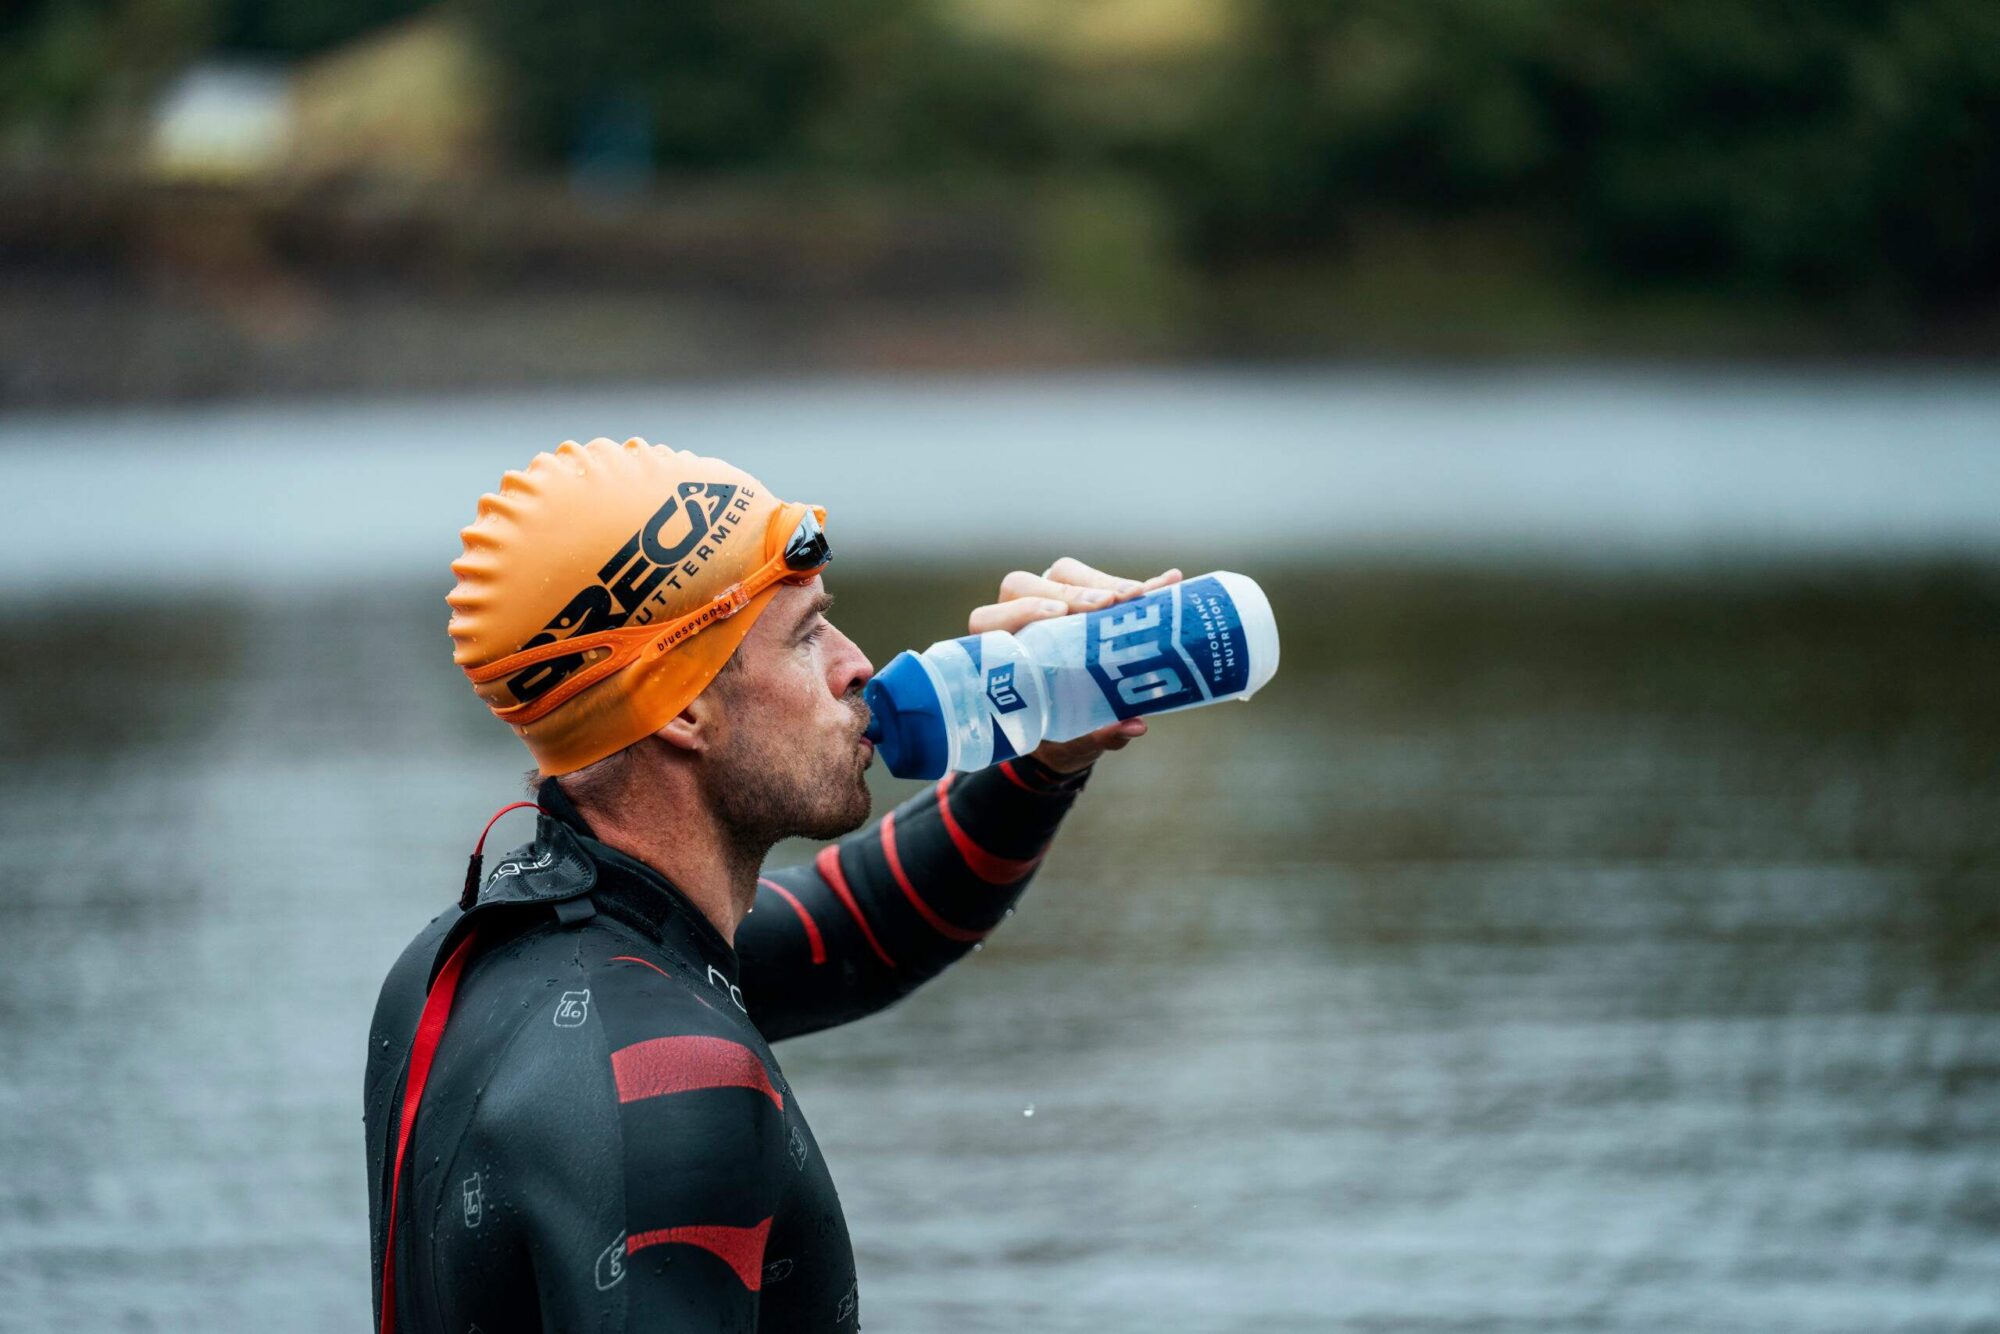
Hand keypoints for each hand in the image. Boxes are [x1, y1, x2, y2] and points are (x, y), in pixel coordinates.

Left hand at [966, 558, 1182, 772]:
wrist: (1067, 729)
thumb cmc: (1058, 734)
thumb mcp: (1073, 740)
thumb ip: (1098, 734)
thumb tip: (1135, 725)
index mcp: (1000, 654)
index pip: (990, 620)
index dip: (1021, 610)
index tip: (1059, 616)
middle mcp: (1018, 620)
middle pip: (1029, 585)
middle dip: (1072, 593)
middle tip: (1110, 604)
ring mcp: (1050, 603)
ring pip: (1065, 575)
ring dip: (1103, 582)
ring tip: (1139, 596)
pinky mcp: (1085, 599)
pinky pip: (1106, 582)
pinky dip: (1137, 585)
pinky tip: (1167, 584)